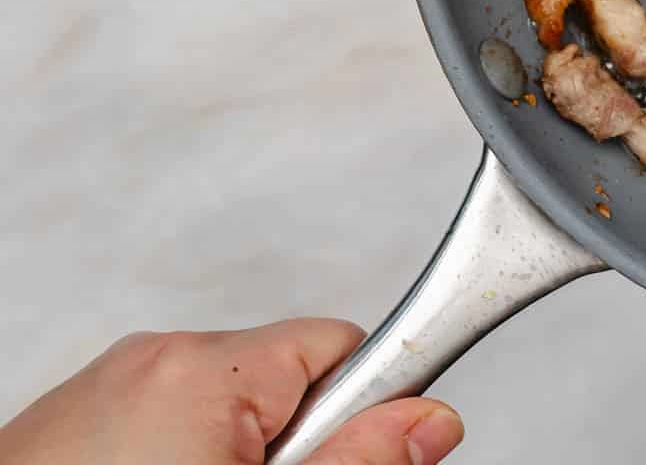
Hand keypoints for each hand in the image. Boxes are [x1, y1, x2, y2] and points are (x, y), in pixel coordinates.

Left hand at [0, 318, 462, 464]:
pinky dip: (172, 460)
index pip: (346, 345)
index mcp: (206, 368)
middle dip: (294, 443)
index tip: (355, 462)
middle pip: (285, 379)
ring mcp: (96, 388)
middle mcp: (149, 358)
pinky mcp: (62, 422)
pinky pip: (157, 426)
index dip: (364, 412)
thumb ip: (357, 463)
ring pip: (222, 409)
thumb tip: (431, 421)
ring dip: (234, 454)